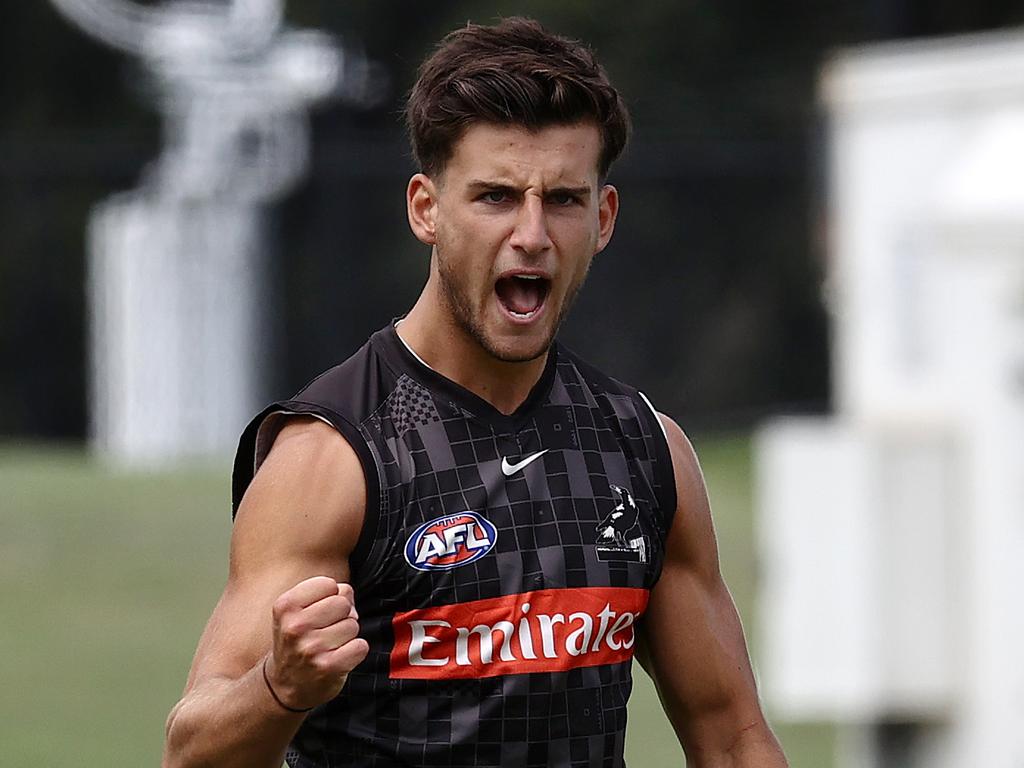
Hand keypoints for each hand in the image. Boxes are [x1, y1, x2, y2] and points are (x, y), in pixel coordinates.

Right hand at [264, 576, 368, 710]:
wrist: (283, 685)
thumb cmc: (297, 641)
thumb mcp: (297, 611)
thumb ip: (324, 593)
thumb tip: (348, 593)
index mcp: (285, 606)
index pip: (328, 584)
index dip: (331, 595)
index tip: (319, 610)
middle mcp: (295, 627)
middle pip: (343, 603)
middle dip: (341, 615)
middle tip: (327, 629)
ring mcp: (311, 648)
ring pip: (353, 625)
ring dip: (347, 635)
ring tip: (330, 645)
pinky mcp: (328, 667)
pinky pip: (360, 646)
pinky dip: (356, 651)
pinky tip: (339, 656)